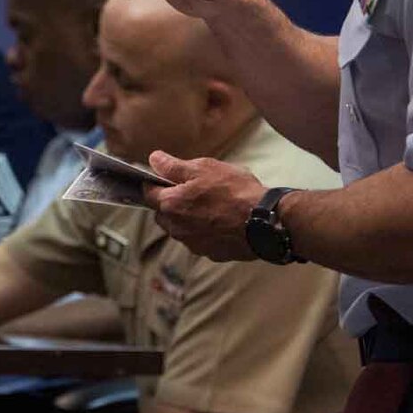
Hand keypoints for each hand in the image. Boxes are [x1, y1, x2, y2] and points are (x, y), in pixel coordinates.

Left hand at [142, 153, 263, 260]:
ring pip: (181, 228)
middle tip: (193, 190)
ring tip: (212, 204)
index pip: (148, 194)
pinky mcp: (210, 253)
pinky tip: (222, 220)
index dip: (154, 183)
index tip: (162, 178)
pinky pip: (200, 239)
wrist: (265, 222)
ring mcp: (193, 243)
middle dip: (172, 202)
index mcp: (170, 205)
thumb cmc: (234, 192)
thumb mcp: (204, 168)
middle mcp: (176, 228)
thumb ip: (174, 166)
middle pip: (163, 213)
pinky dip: (206, 230)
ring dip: (189, 217)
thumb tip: (154, 159)